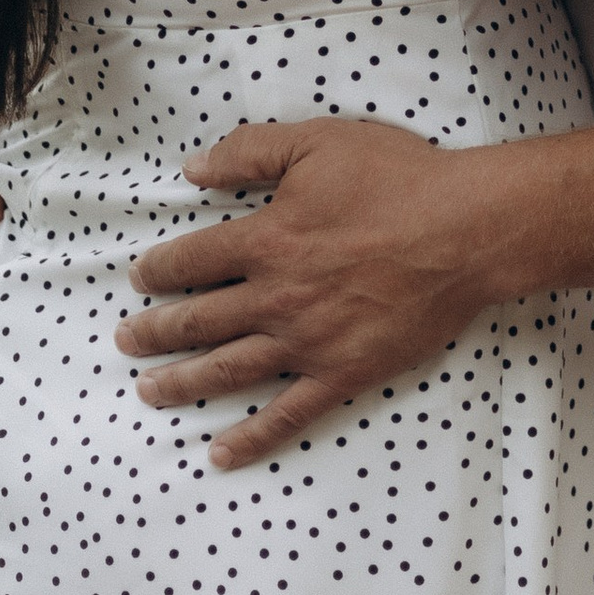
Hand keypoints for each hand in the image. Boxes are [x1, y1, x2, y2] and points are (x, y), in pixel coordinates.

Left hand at [117, 116, 530, 467]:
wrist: (467, 230)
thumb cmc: (398, 179)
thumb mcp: (319, 142)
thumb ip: (251, 150)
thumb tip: (195, 168)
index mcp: (266, 241)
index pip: (191, 261)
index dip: (159, 269)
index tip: (141, 278)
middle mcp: (276, 298)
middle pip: (197, 321)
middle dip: (154, 332)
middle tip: (127, 340)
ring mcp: (307, 343)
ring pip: (226, 370)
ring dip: (181, 383)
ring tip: (149, 391)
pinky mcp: (343, 374)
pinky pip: (287, 415)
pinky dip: (250, 437)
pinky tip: (220, 452)